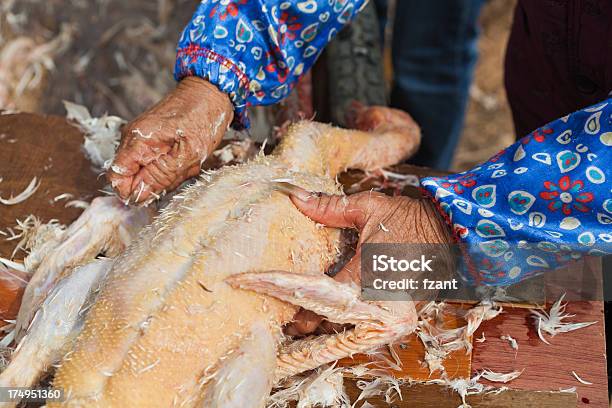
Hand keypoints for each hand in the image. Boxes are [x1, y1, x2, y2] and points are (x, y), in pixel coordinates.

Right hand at [107, 77, 232, 202]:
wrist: (210, 91)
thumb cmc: (203, 116)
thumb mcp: (188, 152)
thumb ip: (162, 175)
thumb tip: (139, 195)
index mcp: (137, 140)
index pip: (116, 177)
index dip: (133, 191)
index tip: (156, 192)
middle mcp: (132, 138)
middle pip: (131, 176)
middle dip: (155, 182)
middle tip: (180, 171)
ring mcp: (140, 137)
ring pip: (144, 171)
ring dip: (166, 174)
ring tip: (185, 162)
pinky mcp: (150, 138)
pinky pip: (153, 162)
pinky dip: (170, 165)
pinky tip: (184, 157)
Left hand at [284, 187, 452, 335]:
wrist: (453, 230)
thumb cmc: (410, 219)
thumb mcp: (368, 209)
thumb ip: (329, 208)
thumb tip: (296, 198)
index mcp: (364, 281)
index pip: (315, 300)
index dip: (287, 300)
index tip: (260, 294)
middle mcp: (377, 307)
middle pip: (329, 323)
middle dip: (303, 320)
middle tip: (277, 314)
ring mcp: (392, 317)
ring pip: (347, 330)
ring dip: (323, 325)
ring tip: (296, 320)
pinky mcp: (400, 317)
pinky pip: (364, 326)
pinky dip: (345, 324)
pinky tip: (326, 319)